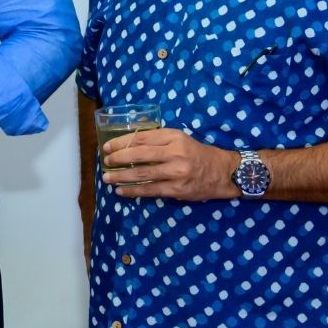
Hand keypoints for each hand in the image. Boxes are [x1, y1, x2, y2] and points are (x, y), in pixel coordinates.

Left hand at [100, 127, 238, 200]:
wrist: (222, 172)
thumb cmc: (197, 153)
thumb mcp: (180, 139)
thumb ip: (157, 139)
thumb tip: (128, 143)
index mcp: (174, 137)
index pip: (141, 138)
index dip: (121, 142)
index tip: (107, 147)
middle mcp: (175, 153)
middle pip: (139, 154)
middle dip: (118, 158)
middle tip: (105, 161)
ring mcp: (176, 172)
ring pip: (142, 173)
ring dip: (121, 176)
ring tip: (107, 178)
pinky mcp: (177, 189)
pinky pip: (150, 190)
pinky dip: (133, 191)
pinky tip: (121, 191)